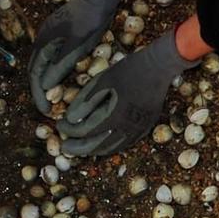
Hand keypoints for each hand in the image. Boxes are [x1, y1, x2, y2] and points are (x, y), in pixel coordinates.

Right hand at [28, 0, 125, 114]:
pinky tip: (62, 78)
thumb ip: (60, 65)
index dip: (38, 95)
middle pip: (35, 70)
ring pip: (43, 63)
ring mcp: (50, 35)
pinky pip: (51, 56)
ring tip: (54, 98)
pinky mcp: (60, 33)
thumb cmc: (90, 20)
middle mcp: (42, 39)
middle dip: (39, 91)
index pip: (35, 75)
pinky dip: (53, 71)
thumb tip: (45, 87)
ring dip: (46, 81)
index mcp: (44, 42)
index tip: (45, 112)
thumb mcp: (77, 46)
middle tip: (48, 109)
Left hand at [58, 31, 196, 157]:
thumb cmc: (129, 70)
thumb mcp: (102, 81)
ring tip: (81, 148)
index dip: (69, 130)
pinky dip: (110, 147)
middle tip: (65, 146)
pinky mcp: (146, 128)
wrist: (159, 67)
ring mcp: (138, 130)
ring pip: (111, 148)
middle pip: (97, 145)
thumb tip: (70, 119)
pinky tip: (103, 143)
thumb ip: (85, 101)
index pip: (84, 131)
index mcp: (113, 116)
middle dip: (78, 147)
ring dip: (94, 150)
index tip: (59, 125)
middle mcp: (126, 128)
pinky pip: (125, 144)